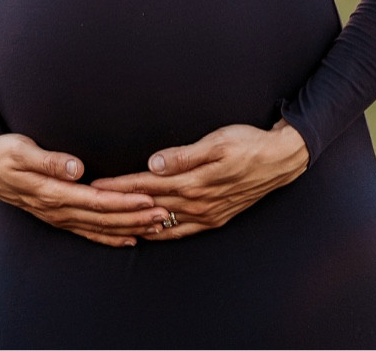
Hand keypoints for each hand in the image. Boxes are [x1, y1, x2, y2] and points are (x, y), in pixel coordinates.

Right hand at [0, 133, 171, 246]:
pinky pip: (89, 232)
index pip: (96, 201)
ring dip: (129, 228)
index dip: (123, 203)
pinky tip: (129, 239)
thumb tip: (76, 168)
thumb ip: (49, 160)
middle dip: (135, 218)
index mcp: (53, 193)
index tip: (148, 200)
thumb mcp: (21, 150)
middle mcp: (59, 210)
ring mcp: (59, 216)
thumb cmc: (3, 151)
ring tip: (157, 226)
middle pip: (103, 219)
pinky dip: (110, 237)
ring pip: (99, 228)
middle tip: (165, 214)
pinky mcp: (59, 216)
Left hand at [89, 120, 308, 239]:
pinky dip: (162, 233)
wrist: (280, 160)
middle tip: (94, 206)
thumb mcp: (216, 142)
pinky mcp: (215, 218)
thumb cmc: (248, 144)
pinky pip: (182, 231)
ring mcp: (207, 214)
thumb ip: (182, 156)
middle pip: (149, 205)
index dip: (120, 185)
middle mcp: (197, 203)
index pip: (146, 184)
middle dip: (120, 206)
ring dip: (137, 223)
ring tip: (114, 225)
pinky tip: (151, 233)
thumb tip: (154, 164)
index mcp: (193, 181)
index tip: (97, 185)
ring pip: (163, 223)